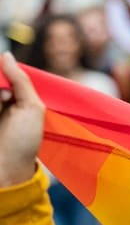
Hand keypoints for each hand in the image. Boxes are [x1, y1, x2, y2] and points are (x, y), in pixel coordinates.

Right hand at [0, 52, 44, 186]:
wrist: (6, 169)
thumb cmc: (24, 141)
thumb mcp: (31, 107)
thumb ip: (21, 80)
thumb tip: (6, 55)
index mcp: (12, 96)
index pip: (3, 72)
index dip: (2, 71)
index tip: (8, 90)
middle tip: (5, 98)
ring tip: (2, 104)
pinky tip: (0, 106)